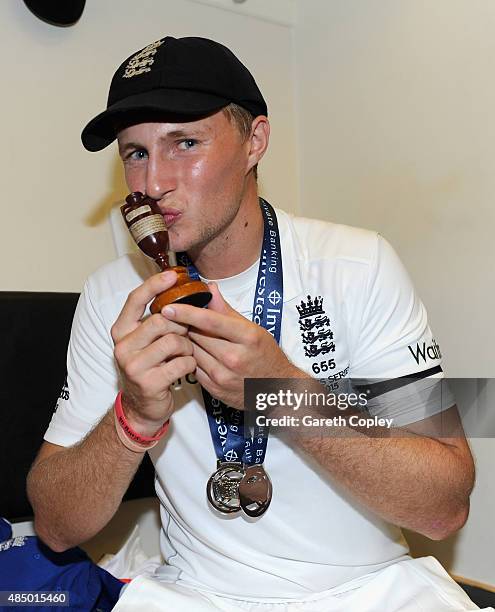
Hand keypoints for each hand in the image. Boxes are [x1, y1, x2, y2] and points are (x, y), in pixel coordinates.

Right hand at [111, 270, 195, 434]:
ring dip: (188, 346)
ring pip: (174, 341)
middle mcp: (123, 345)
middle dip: (182, 325)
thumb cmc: (150, 367)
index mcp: (121, 330)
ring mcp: (133, 365)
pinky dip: (189, 364)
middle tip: (186, 334)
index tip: (172, 275)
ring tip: (185, 353)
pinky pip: (181, 363)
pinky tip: (184, 368)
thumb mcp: (148, 340)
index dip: (154, 285)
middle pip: (161, 320)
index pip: (135, 299)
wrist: (142, 407)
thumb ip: (158, 317)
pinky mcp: (149, 382)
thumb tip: (176, 287)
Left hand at [162, 282, 302, 409]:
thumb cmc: (266, 356)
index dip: (186, 312)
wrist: (276, 389)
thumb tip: (210, 289)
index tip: (169, 307)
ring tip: (186, 334)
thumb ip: (226, 310)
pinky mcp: (214, 388)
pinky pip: (193, 367)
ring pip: (191, 351)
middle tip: (176, 318)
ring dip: (186, 341)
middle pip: (196, 336)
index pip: (209, 321)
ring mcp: (223, 375)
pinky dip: (190, 357)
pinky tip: (194, 351)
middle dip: (184, 326)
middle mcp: (234, 357)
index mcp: (246, 337)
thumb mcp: (253, 329)